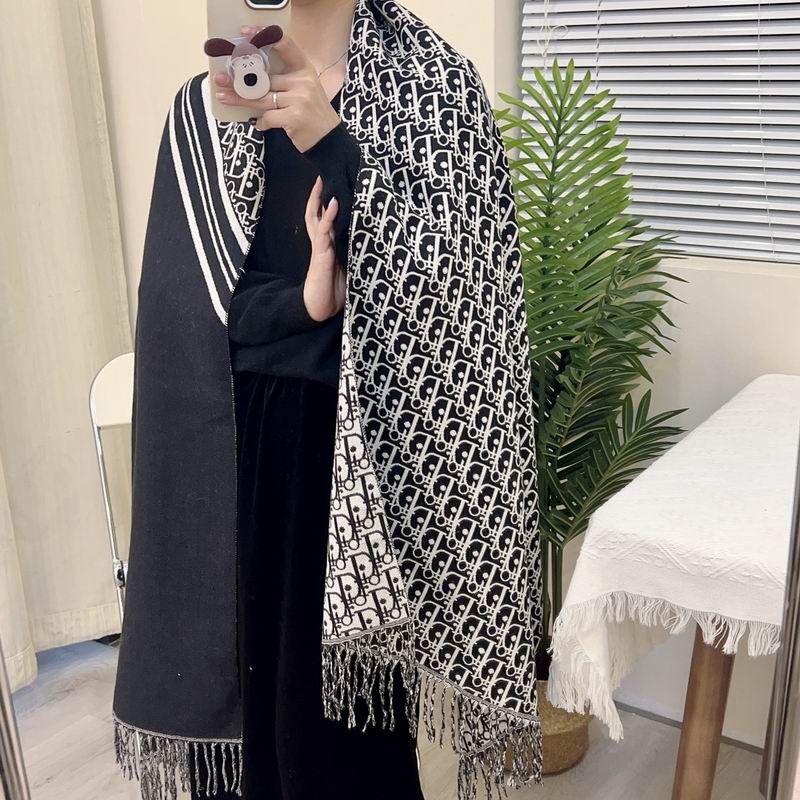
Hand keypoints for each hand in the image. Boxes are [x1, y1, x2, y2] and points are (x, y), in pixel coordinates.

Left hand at [213, 27, 340, 152]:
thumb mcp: (304, 89)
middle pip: (264, 77)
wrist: (330, 140)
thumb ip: (284, 80)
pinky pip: (268, 117)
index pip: (284, 44)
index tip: (246, 33)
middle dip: (239, 79)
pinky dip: (261, 122)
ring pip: (261, 97)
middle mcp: (303, 81)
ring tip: (223, 97)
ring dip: (240, 99)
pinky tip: (260, 125)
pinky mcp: (294, 117)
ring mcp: (299, 99)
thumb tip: (252, 77)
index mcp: (304, 69)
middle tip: (220, 78)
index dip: (264, 36)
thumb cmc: (312, 114)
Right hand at [303, 176, 345, 320]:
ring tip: (325, 179)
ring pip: (319, 217)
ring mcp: (321, 247)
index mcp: (328, 246)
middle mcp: (323, 243)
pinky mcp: (321, 255)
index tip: (332, 184)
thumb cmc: (336, 292)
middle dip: (319, 193)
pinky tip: (335, 203)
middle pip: (317, 212)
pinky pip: (324, 232)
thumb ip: (357, 254)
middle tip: (324, 172)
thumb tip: (376, 244)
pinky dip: (329, 216)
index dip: (326, 202)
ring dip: (322, 198)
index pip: (325, 218)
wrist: (321, 310)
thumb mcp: (351, 269)